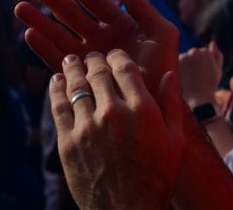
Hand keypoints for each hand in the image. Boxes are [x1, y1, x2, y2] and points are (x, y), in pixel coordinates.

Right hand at [18, 0, 179, 91]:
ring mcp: (89, 60)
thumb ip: (145, 9)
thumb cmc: (165, 71)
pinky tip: (30, 35)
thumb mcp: (162, 35)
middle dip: (52, 0)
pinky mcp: (80, 80)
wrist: (158, 108)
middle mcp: (102, 40)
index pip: (95, 2)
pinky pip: (58, 61)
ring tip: (20, 8)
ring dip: (40, 22)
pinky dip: (43, 49)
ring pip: (59, 36)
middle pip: (72, 16)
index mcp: (121, 26)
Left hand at [50, 51, 186, 209]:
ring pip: (76, 85)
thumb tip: (168, 73)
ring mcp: (88, 127)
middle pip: (98, 71)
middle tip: (91, 57)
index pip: (124, 66)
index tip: (113, 56)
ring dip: (72, 68)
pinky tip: (57, 81)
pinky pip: (58, 106)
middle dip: (94, 60)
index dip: (116, 56)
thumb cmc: (157, 177)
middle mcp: (114, 113)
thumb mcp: (175, 139)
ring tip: (71, 61)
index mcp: (143, 108)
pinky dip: (57, 89)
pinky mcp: (68, 142)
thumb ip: (172, 103)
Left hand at [177, 42, 223, 107]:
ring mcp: (184, 57)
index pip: (201, 54)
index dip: (202, 65)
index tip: (202, 75)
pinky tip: (183, 79)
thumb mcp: (218, 70)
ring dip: (185, 66)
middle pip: (192, 55)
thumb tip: (212, 42)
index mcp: (206, 52)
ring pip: (183, 59)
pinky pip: (176, 63)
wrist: (199, 98)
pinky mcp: (176, 64)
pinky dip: (179, 70)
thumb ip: (217, 55)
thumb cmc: (210, 86)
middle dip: (193, 64)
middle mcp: (195, 51)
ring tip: (189, 79)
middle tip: (195, 78)